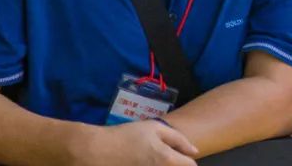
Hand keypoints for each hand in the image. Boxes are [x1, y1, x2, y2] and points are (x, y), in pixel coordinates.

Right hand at [70, 119, 198, 165]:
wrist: (96, 151)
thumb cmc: (127, 136)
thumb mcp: (154, 128)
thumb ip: (178, 139)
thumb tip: (194, 151)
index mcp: (167, 159)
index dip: (188, 160)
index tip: (181, 156)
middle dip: (175, 164)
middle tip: (163, 157)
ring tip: (150, 159)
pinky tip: (141, 163)